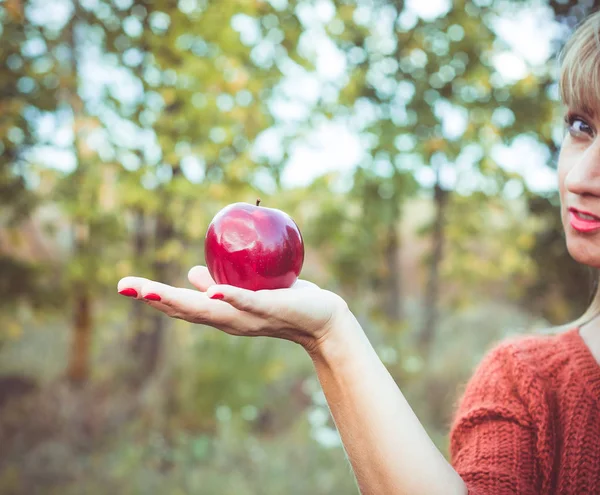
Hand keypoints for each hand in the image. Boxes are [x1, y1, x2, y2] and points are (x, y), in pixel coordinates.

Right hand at [117, 266, 348, 352]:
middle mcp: (230, 320)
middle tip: (125, 286)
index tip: (125, 285)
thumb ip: (220, 285)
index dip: (153, 296)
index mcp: (222, 314)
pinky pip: (249, 302)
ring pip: (210, 310)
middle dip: (155, 298)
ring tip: (152, 291)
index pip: (182, 306)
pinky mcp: (271, 308)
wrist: (321, 319)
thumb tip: (192, 273)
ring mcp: (249, 317)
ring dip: (181, 300)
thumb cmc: (285, 302)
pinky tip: (213, 291)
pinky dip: (230, 297)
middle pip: (187, 310)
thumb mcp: (247, 292)